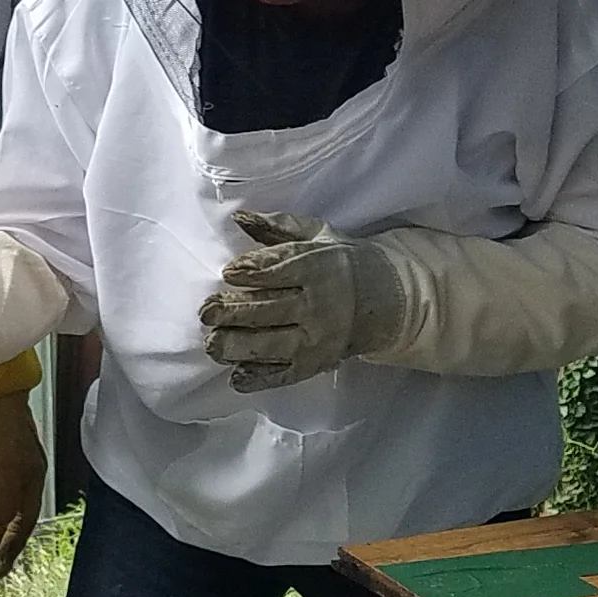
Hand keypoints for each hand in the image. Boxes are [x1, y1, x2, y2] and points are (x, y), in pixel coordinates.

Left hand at [197, 209, 407, 392]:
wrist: (391, 300)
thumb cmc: (344, 262)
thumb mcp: (318, 234)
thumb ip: (278, 226)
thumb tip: (240, 217)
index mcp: (319, 268)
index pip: (277, 270)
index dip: (250, 272)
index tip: (228, 273)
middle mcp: (319, 306)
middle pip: (267, 310)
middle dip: (232, 312)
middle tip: (206, 312)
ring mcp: (317, 340)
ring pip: (270, 345)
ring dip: (236, 346)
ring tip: (212, 344)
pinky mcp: (315, 365)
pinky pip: (283, 375)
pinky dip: (259, 379)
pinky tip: (237, 377)